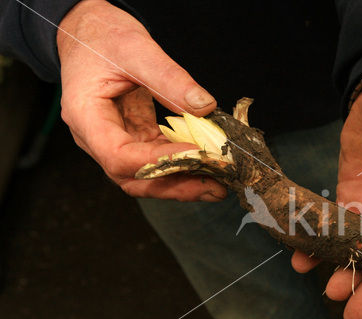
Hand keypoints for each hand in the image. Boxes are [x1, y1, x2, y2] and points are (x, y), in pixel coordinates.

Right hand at [57, 0, 225, 200]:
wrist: (89, 32)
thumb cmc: (102, 36)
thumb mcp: (136, 48)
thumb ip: (169, 77)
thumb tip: (203, 106)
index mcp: (86, 116)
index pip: (118, 155)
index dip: (158, 161)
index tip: (196, 154)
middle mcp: (95, 137)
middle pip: (133, 176)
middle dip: (175, 184)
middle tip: (215, 186)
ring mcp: (114, 140)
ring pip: (145, 175)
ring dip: (181, 181)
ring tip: (217, 182)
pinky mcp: (132, 137)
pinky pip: (155, 160)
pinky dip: (180, 164)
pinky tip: (206, 164)